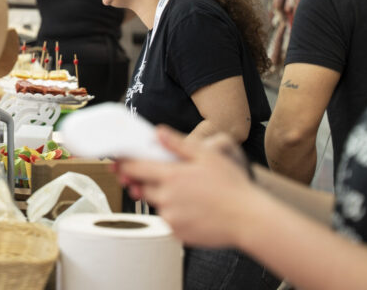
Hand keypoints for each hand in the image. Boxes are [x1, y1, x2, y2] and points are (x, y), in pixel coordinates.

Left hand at [115, 126, 259, 247]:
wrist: (248, 219)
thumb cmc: (231, 186)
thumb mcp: (207, 156)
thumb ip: (178, 144)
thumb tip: (157, 132)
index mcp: (171, 176)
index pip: (135, 168)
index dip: (124, 164)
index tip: (118, 162)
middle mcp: (166, 198)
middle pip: (144, 187)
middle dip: (148, 181)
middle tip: (170, 178)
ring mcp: (171, 218)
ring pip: (158, 204)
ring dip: (165, 198)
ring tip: (192, 195)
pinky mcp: (178, 233)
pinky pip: (170, 220)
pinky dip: (177, 214)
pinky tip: (196, 209)